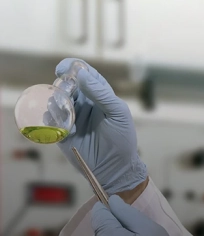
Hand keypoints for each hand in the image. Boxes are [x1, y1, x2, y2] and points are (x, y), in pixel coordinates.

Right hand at [54, 58, 147, 194]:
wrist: (115, 168)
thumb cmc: (122, 140)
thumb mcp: (118, 114)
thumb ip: (101, 93)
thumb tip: (81, 74)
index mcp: (99, 96)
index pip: (84, 74)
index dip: (73, 67)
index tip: (63, 68)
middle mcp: (84, 104)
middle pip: (66, 85)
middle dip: (62, 86)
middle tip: (65, 95)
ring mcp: (72, 117)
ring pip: (55, 101)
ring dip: (56, 103)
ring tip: (66, 114)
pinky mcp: (62, 132)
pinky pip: (49, 120)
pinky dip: (50, 118)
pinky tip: (61, 126)